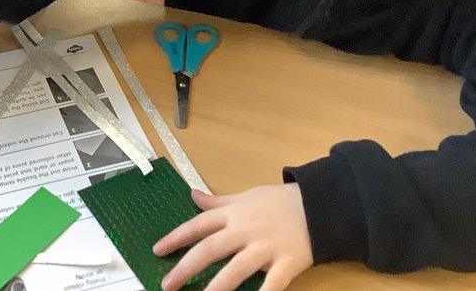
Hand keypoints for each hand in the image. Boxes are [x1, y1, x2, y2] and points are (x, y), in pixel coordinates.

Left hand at [153, 184, 312, 290]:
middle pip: (210, 249)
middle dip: (187, 267)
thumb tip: (192, 195)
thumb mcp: (245, 196)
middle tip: (167, 284)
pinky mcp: (286, 264)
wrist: (318, 205)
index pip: (198, 225)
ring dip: (217, 287)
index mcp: (233, 214)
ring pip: (236, 270)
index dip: (176, 238)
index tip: (158, 250)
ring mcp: (265, 248)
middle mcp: (245, 231)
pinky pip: (272, 285)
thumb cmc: (278, 201)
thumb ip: (217, 202)